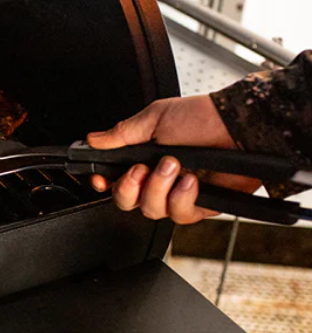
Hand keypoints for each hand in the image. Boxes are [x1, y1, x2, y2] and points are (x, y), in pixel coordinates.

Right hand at [86, 95, 261, 223]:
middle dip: (129, 188)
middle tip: (141, 170)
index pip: (113, 179)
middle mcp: (157, 178)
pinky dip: (182, 198)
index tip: (101, 179)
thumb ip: (121, 134)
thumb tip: (93, 139)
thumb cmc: (201, 117)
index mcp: (141, 157)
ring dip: (159, 188)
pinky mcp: (199, 205)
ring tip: (174, 165)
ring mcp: (176, 193)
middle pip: (126, 201)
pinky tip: (191, 181)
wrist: (240, 128)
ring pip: (151, 210)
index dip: (104, 183)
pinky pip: (179, 215)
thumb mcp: (154, 118)